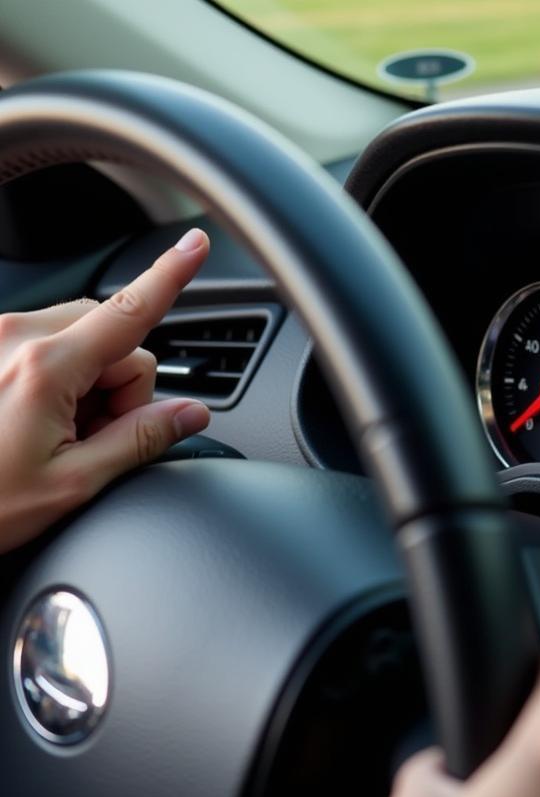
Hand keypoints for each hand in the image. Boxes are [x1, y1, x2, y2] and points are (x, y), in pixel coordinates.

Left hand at [0, 227, 211, 552]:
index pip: (130, 312)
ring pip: (82, 340)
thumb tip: (190, 414)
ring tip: (54, 435)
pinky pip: (47, 346)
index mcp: (44, 368)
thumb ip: (139, 441)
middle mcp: (14, 337)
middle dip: (122, 383)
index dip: (171, 277)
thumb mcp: (71, 485)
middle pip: (114, 335)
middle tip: (92, 437)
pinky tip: (33, 423)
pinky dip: (59, 380)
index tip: (196, 244)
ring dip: (89, 383)